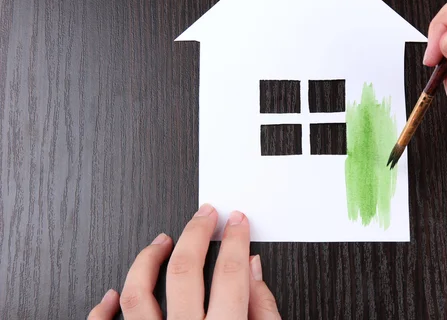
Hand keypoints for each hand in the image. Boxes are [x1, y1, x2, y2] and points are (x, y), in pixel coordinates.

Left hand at [88, 205, 280, 318]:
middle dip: (196, 233)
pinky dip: (105, 308)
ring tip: (161, 240)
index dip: (235, 239)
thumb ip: (264, 311)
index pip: (230, 274)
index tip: (236, 220)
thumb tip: (254, 271)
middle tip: (204, 213)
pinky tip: (113, 293)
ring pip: (138, 292)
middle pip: (184, 271)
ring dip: (148, 259)